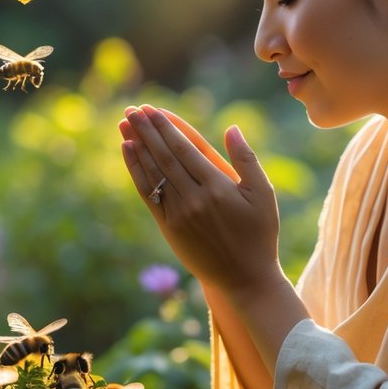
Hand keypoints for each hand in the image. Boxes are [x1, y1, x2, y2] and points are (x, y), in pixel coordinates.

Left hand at [120, 104, 280, 293]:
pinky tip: (128, 151)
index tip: (154, 109)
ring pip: (153, 172)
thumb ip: (246, 159)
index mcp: (219, 186)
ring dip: (137, 145)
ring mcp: (179, 213)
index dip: (168, 127)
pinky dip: (136, 170)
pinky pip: (148, 193)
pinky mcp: (169, 227)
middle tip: (133, 109)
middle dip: (147, 130)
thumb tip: (232, 128)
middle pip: (165, 156)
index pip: (186, 148)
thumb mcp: (263, 194)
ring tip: (125, 122)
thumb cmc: (259, 234)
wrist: (244, 279)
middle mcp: (196, 197)